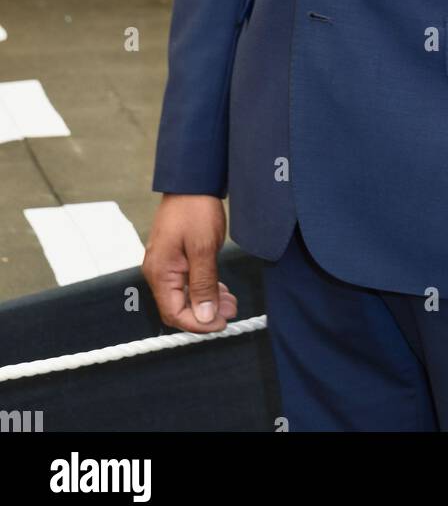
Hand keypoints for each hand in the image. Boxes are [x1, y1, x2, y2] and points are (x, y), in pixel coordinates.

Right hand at [142, 194, 237, 333]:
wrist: (192, 181)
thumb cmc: (195, 210)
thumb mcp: (203, 248)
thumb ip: (203, 284)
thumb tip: (203, 316)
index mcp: (160, 272)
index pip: (174, 313)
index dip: (198, 324)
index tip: (222, 323)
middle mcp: (158, 271)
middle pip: (177, 307)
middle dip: (204, 314)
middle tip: (231, 311)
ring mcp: (165, 264)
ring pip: (183, 295)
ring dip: (206, 302)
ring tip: (231, 302)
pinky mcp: (174, 257)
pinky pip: (186, 282)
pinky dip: (203, 288)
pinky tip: (220, 289)